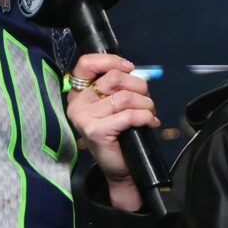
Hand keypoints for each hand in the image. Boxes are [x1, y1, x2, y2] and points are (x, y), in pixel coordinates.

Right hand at [63, 52, 159, 212]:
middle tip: (145, 99)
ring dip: (146, 104)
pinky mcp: (96, 131)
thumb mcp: (113, 104)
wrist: (118, 167)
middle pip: (114, 77)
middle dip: (139, 86)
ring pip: (126, 97)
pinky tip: (150, 123)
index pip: (86, 64)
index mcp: (79, 93)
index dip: (111, 60)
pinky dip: (146, 117)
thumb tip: (134, 71)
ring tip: (149, 113)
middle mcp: (77, 103)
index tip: (130, 68)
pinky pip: (130, 115)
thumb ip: (117, 86)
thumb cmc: (118, 133)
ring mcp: (84, 118)